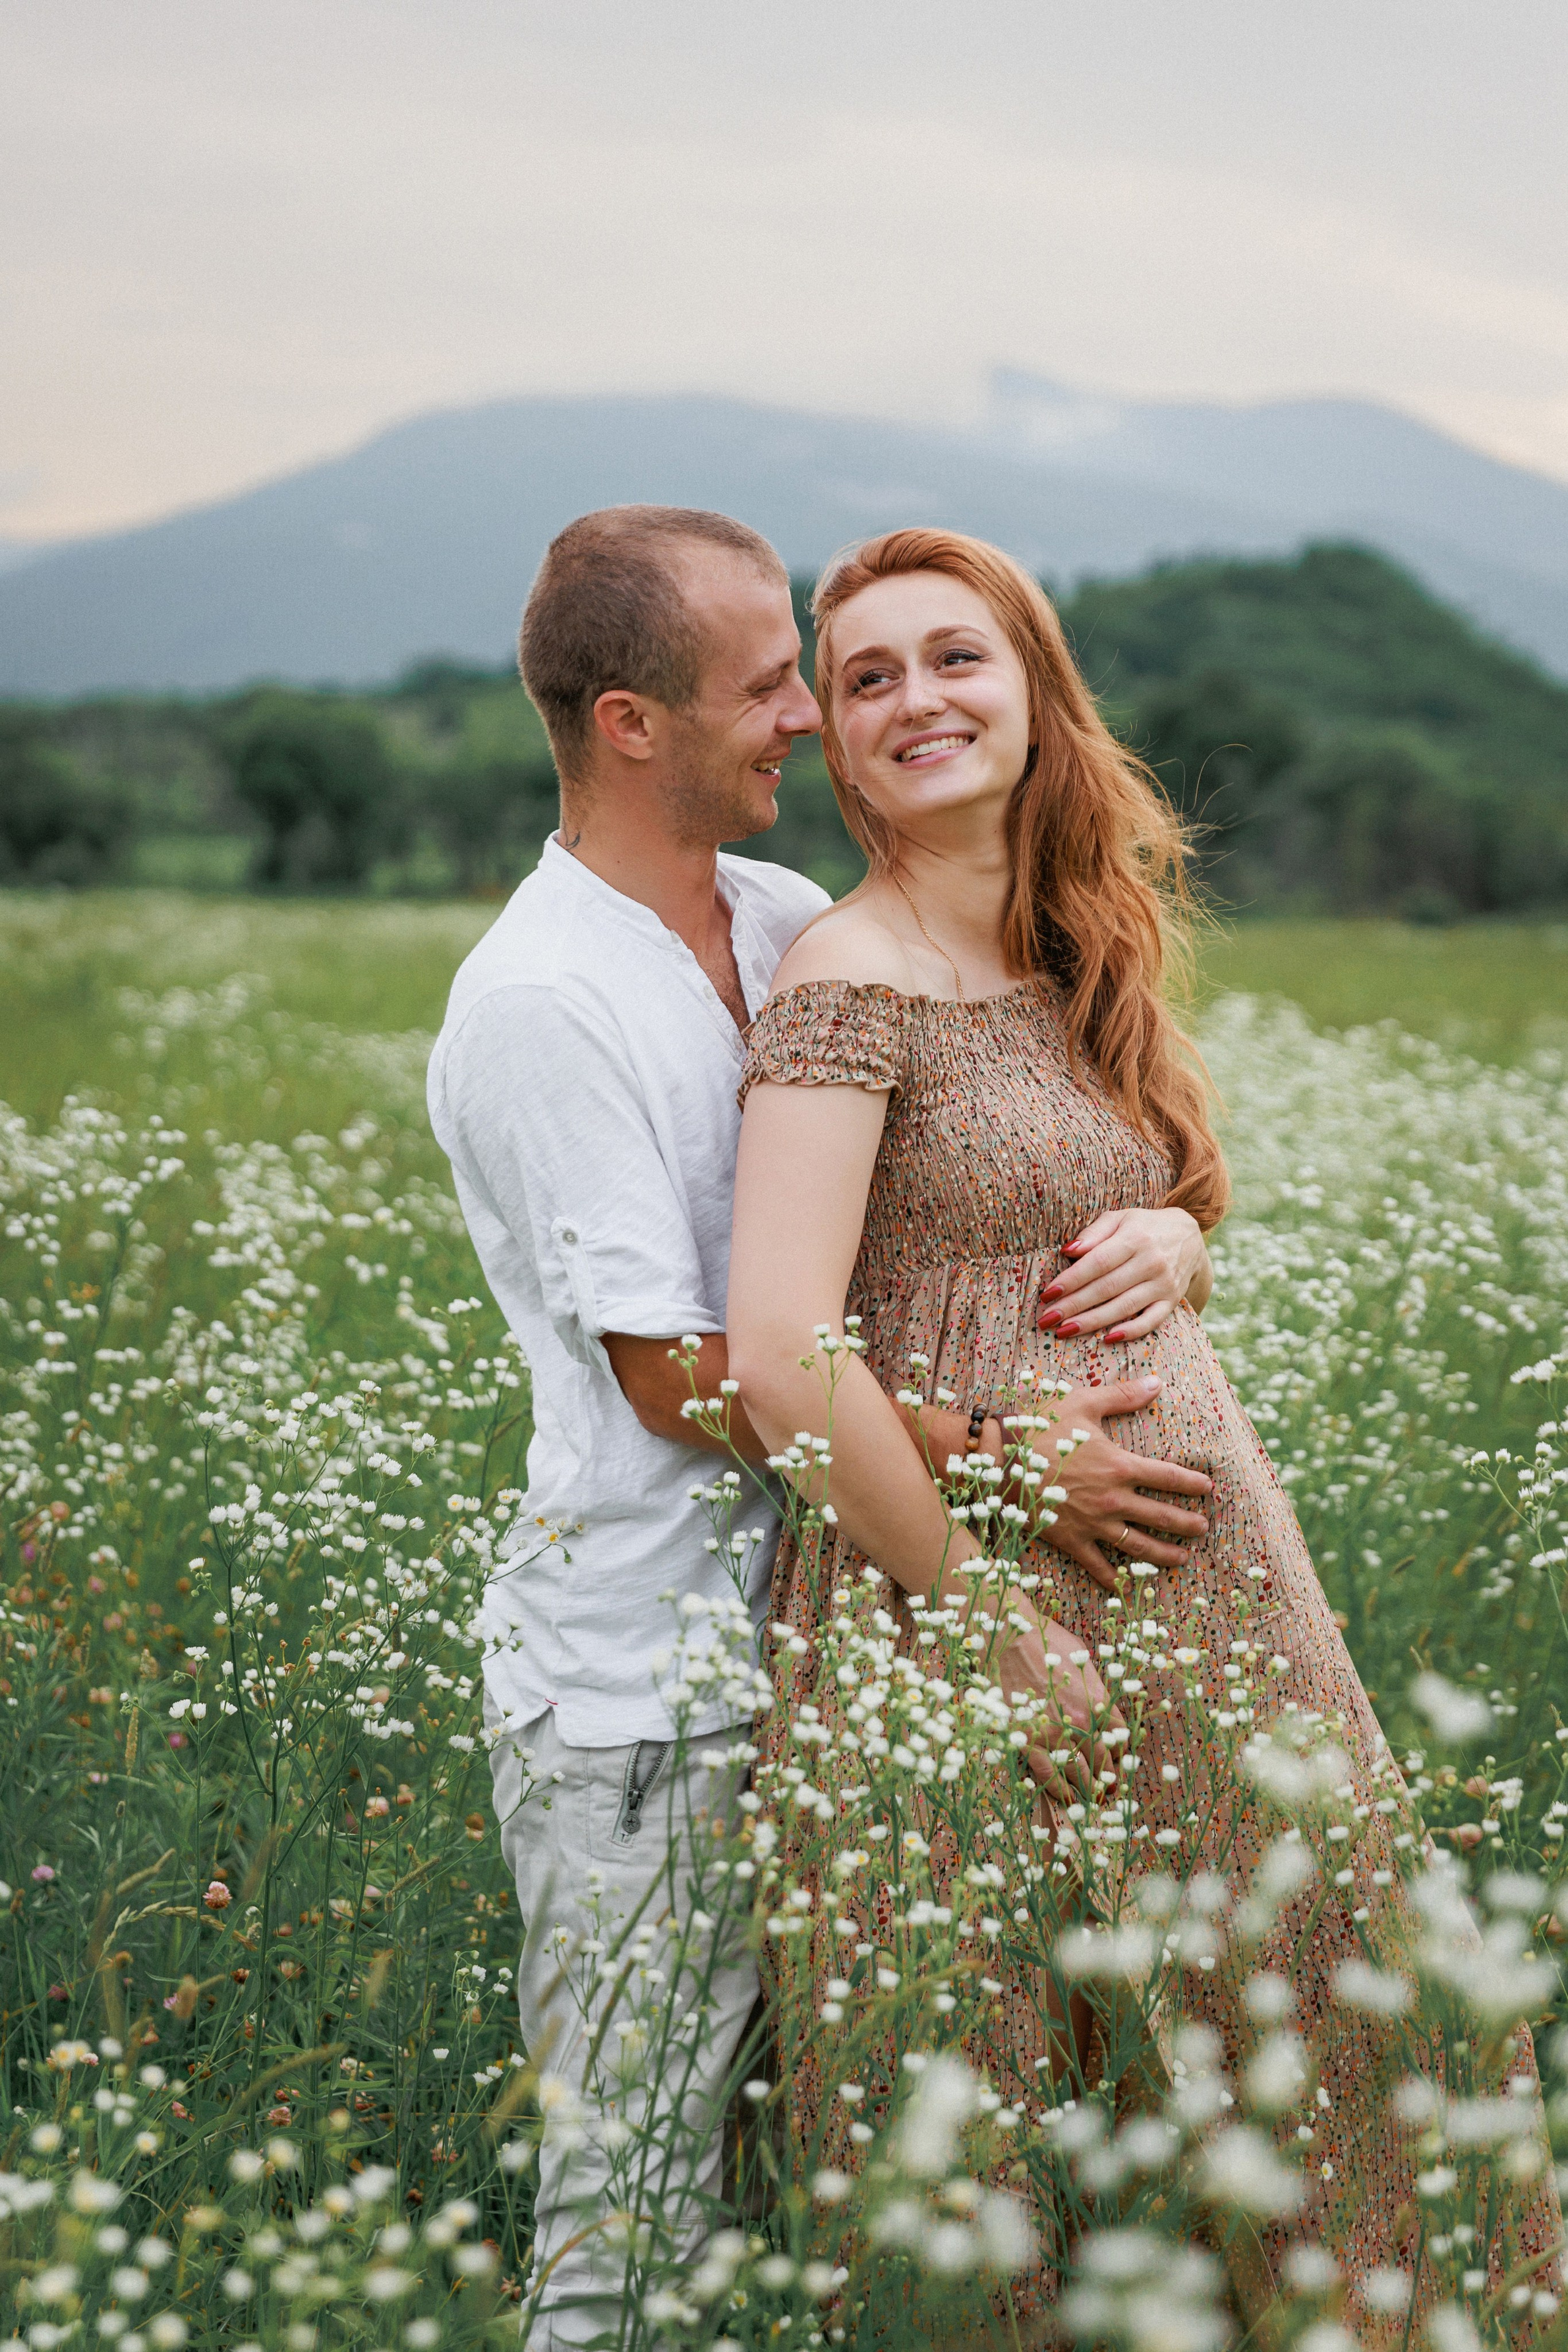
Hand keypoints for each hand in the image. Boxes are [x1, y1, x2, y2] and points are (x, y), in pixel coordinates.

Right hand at [992, 1614, 1124, 1799]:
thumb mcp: (1084, 1661)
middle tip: (1106, 1789)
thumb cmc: (1047, 1642)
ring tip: (1092, 1800)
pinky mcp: (1029, 1741)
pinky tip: (1067, 1799)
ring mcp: (1056, 1735)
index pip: (1120, 1738)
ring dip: (1089, 1790)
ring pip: (1080, 1774)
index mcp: (1100, 1703)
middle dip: (1107, 1778)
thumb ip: (1096, 1689)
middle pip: (1103, 1761)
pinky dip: (1060, 1790)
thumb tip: (1102, 1707)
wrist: (1012, 1638)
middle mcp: (1083, 1724)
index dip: (1119, 1752)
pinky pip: (1049, 1775)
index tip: (1115, 1759)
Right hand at [1028, 1374, 1211, 1591]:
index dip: (1194, 1484)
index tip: (1209, 1490)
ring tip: (1182, 1559)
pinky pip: (1097, 1565)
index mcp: (1120, 1466)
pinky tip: (1126, 1587)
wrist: (998, 1459)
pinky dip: (1114, 1579)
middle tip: (1204, 1528)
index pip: (1169, 1477)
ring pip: (1138, 1546)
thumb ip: (1123, 1396)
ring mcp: (1092, 1524)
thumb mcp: (1083, 1404)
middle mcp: (1112, 1499)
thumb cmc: (1040, 1427)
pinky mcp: (1070, 1539)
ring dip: (1164, 1554)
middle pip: (1162, 1517)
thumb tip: (1158, 1382)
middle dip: (1188, 1524)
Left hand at [1038, 1207, 1211, 1341]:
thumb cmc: (1143, 1227)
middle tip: (1047, 1320)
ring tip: (1065, 1331)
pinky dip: (1131, 1332)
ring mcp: (1164, 1284)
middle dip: (1074, 1306)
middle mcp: (1151, 1261)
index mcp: (1135, 1238)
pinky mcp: (1172, 1301)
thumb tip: (1068, 1251)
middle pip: (1107, 1288)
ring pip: (1124, 1307)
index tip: (1047, 1294)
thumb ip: (1094, 1232)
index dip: (1071, 1280)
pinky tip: (1107, 1339)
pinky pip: (1152, 1321)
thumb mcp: (1120, 1218)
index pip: (1097, 1263)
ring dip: (1093, 1322)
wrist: (1188, 1236)